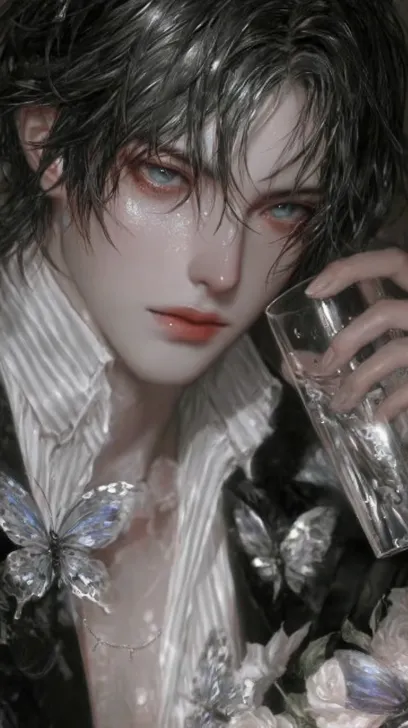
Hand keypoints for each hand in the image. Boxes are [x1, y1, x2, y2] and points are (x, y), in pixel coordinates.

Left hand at [305, 248, 407, 421]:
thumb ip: (372, 325)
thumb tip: (300, 359)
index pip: (391, 259)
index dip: (350, 268)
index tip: (312, 289)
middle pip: (384, 314)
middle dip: (345, 342)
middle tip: (320, 369)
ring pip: (394, 353)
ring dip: (359, 382)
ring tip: (339, 404)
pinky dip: (393, 402)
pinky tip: (378, 414)